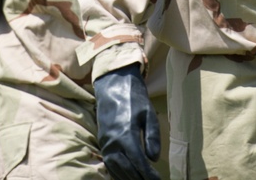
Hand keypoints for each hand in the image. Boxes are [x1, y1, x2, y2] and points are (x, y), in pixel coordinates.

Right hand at [93, 64, 160, 179]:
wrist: (113, 85)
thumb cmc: (134, 98)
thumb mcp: (148, 114)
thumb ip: (152, 136)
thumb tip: (153, 158)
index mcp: (126, 134)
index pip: (138, 162)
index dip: (148, 175)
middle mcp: (113, 141)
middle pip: (126, 169)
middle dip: (139, 179)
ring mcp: (105, 142)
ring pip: (116, 168)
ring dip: (128, 178)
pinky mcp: (102, 141)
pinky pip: (109, 163)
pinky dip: (117, 172)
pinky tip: (125, 176)